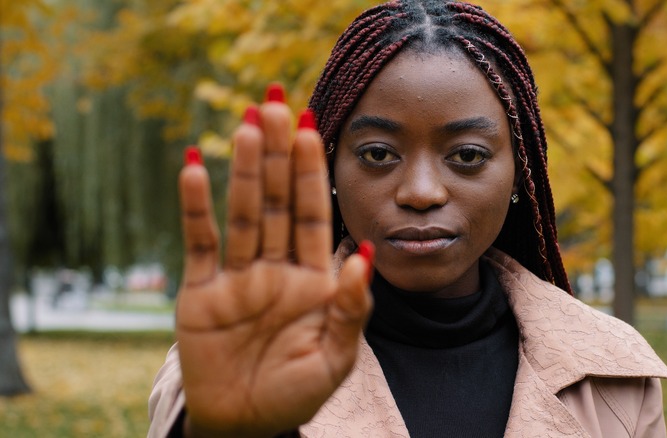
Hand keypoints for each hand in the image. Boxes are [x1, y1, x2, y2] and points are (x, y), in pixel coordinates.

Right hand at [175, 89, 372, 436]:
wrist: (247, 425)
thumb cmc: (296, 393)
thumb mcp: (335, 357)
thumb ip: (351, 307)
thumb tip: (363, 251)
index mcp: (313, 277)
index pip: (312, 213)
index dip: (311, 172)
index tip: (313, 127)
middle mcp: (276, 266)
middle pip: (276, 200)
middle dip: (277, 153)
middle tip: (276, 102)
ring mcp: (238, 276)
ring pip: (241, 212)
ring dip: (242, 169)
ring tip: (246, 124)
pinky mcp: (201, 292)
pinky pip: (199, 243)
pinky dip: (195, 208)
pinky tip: (192, 168)